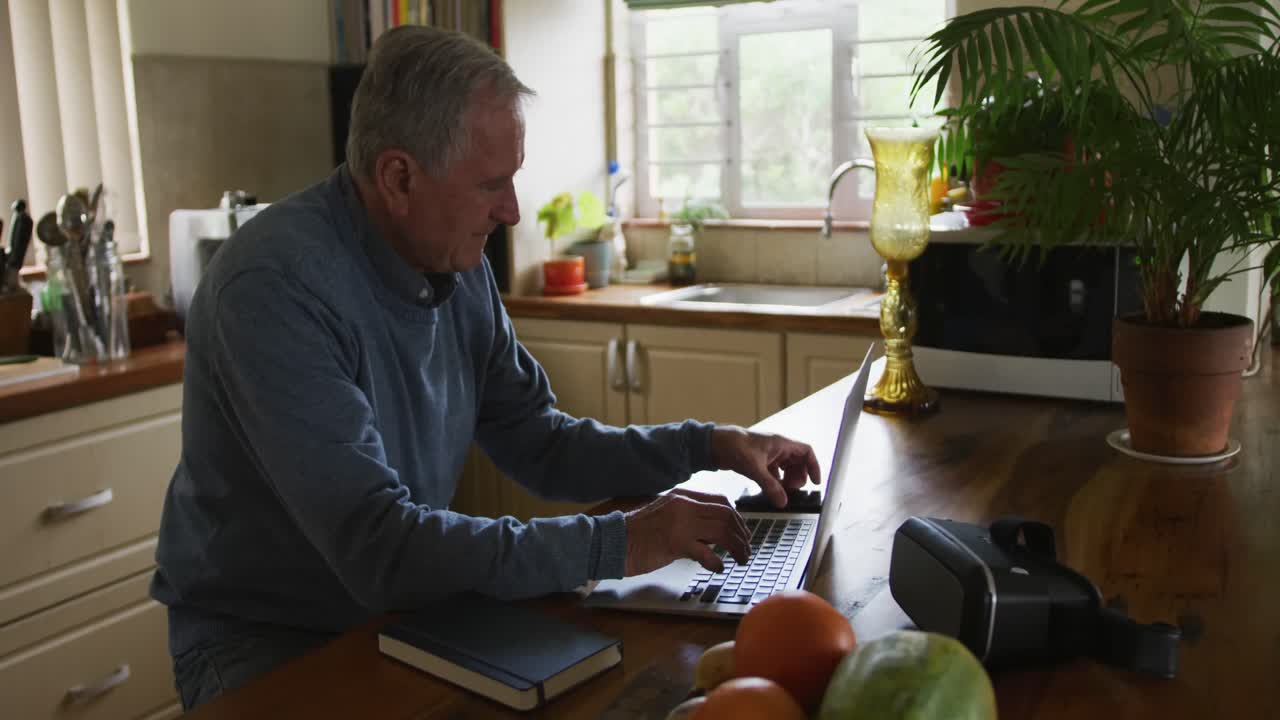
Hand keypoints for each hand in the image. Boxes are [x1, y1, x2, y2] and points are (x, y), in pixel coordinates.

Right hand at [623, 489, 748, 575]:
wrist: (613, 541)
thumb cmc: (639, 533)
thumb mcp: (667, 516)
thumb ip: (690, 519)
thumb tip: (716, 533)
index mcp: (682, 496)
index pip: (721, 502)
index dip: (737, 519)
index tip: (743, 533)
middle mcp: (683, 505)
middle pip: (726, 515)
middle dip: (742, 535)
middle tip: (746, 550)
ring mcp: (680, 523)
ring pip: (722, 531)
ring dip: (736, 548)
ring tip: (740, 560)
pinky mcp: (675, 542)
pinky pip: (706, 552)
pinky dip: (717, 561)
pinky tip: (718, 568)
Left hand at [711, 426, 820, 507]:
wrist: (715, 444)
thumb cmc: (735, 446)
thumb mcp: (755, 469)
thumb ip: (770, 486)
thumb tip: (782, 502)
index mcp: (781, 444)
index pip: (806, 452)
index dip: (814, 466)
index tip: (815, 482)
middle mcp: (777, 448)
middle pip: (798, 463)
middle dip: (798, 477)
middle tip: (791, 490)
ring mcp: (769, 454)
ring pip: (786, 468)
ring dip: (786, 480)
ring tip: (781, 491)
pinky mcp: (760, 461)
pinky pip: (775, 472)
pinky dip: (776, 481)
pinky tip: (770, 489)